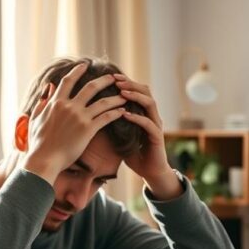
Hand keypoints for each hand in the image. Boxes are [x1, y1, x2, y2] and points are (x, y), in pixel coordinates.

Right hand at [22, 62, 127, 183]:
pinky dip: (115, 113)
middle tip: (113, 77)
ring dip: (115, 97)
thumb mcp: (36, 118)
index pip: (68, 81)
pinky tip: (123, 111)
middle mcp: (69, 106)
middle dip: (104, 80)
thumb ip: (43, 102)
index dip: (77, 71)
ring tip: (125, 95)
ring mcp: (79, 117)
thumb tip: (48, 87)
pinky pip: (106, 118)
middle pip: (90, 87)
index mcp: (56, 103)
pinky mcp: (88, 130)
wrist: (44, 159)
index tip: (85, 65)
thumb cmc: (38, 143)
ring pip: (103, 102)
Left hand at [114, 74, 182, 199]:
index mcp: (143, 112)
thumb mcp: (120, 135)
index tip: (109, 76)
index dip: (125, 81)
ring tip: (121, 92)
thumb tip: (91, 115)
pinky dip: (137, 117)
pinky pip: (148, 123)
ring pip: (149, 103)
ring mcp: (156, 125)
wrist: (150, 171)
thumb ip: (112, 124)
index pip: (136, 90)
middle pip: (145, 90)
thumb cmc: (135, 153)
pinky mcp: (157, 137)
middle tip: (115, 79)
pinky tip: (125, 115)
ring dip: (135, 96)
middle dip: (130, 83)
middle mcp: (152, 115)